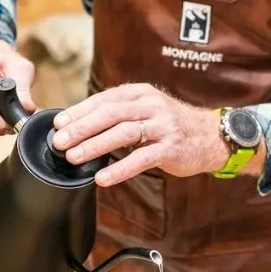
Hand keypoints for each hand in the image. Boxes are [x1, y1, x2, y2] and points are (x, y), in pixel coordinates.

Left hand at [50, 83, 231, 186]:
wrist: (212, 136)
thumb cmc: (171, 125)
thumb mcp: (147, 109)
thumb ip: (120, 113)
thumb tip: (80, 125)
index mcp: (140, 94)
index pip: (104, 99)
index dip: (79, 111)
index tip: (59, 124)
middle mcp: (151, 105)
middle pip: (110, 114)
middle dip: (81, 128)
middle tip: (59, 142)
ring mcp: (162, 126)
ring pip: (123, 133)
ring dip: (95, 145)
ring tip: (74, 157)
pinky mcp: (170, 147)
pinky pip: (141, 158)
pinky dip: (119, 168)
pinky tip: (103, 177)